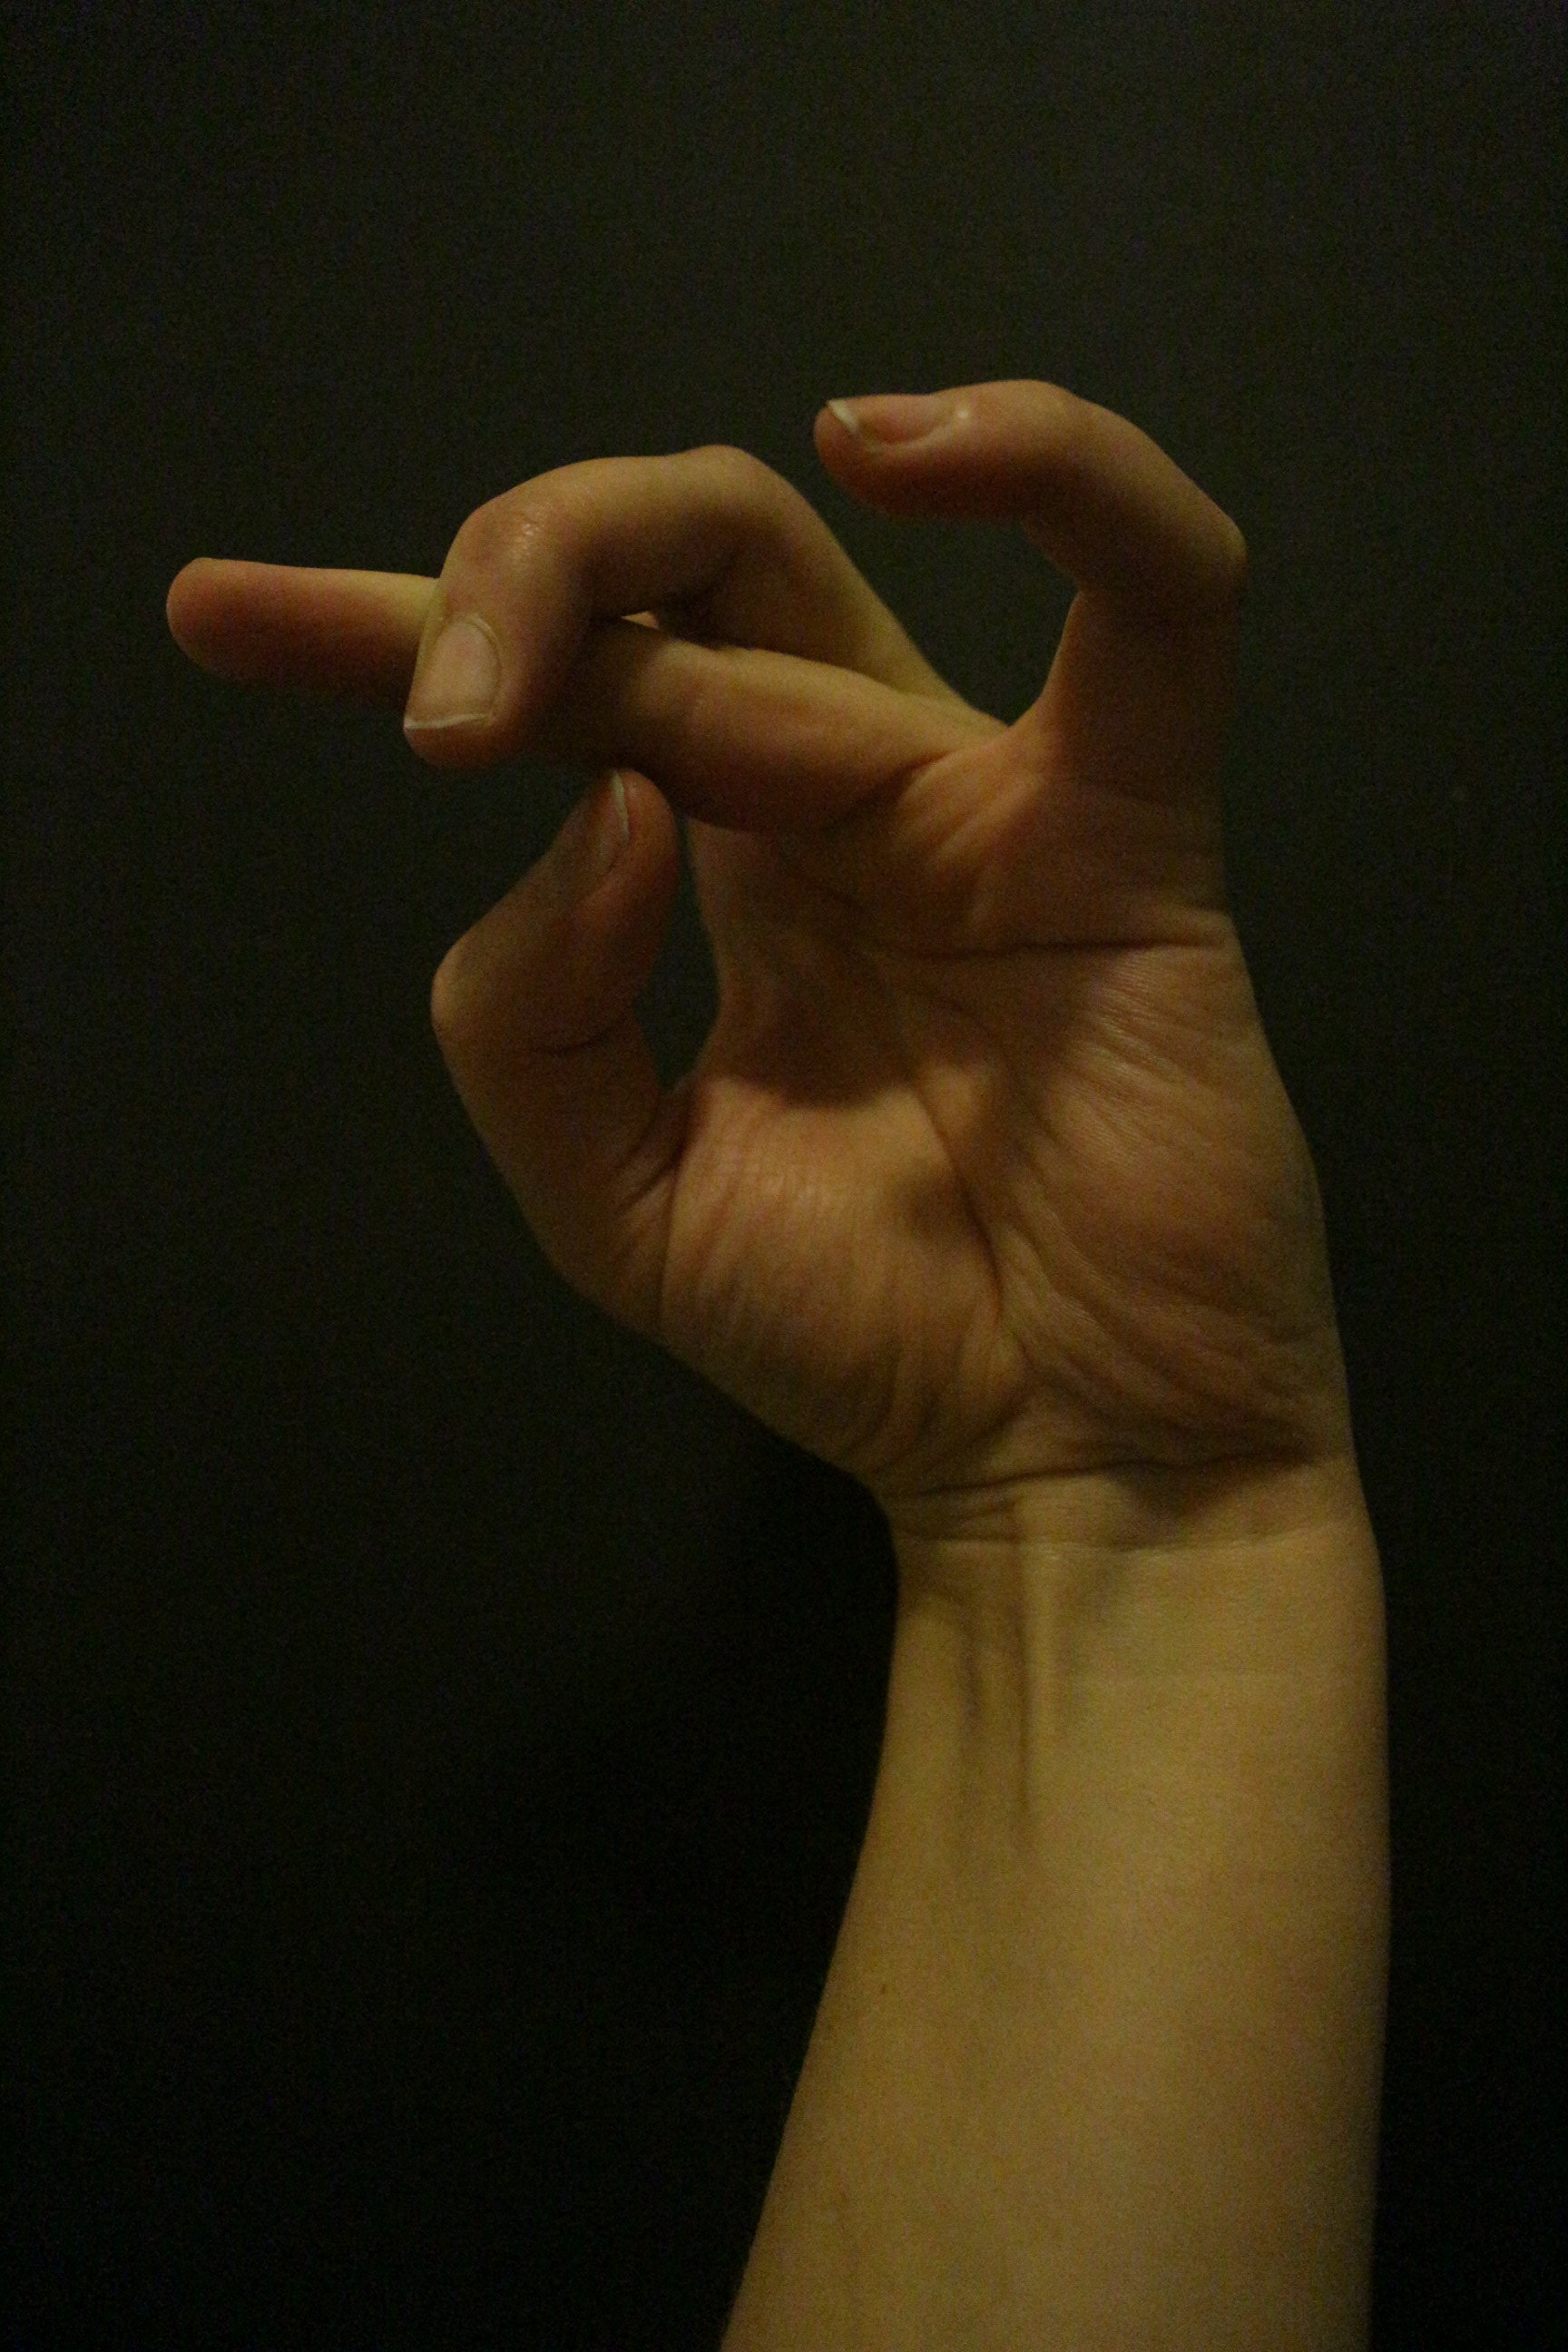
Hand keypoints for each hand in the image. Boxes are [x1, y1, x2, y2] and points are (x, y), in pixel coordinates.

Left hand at [167, 381, 1350, 1541]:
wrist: (1064, 1460)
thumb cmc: (870, 1336)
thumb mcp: (611, 1196)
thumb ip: (531, 1016)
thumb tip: (591, 802)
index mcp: (728, 864)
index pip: (561, 684)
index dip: (383, 630)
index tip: (216, 615)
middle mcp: (840, 796)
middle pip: (674, 562)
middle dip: (511, 575)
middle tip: (417, 705)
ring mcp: (982, 797)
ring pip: (803, 573)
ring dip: (625, 569)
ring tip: (500, 682)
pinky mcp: (1129, 834)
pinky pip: (1154, 604)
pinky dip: (1065, 477)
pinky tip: (901, 448)